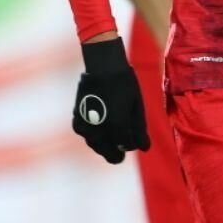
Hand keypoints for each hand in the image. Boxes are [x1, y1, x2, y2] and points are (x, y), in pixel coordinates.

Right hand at [71, 37, 150, 162]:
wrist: (103, 68)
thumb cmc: (125, 85)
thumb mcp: (137, 106)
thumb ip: (140, 129)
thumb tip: (145, 148)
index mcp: (118, 125)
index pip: (127, 145)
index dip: (132, 145)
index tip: (136, 142)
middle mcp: (100, 129)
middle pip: (109, 152)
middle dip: (117, 153)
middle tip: (121, 155)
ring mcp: (86, 126)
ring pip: (96, 145)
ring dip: (104, 147)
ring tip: (111, 145)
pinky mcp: (77, 121)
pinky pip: (86, 135)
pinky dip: (93, 137)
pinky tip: (100, 134)